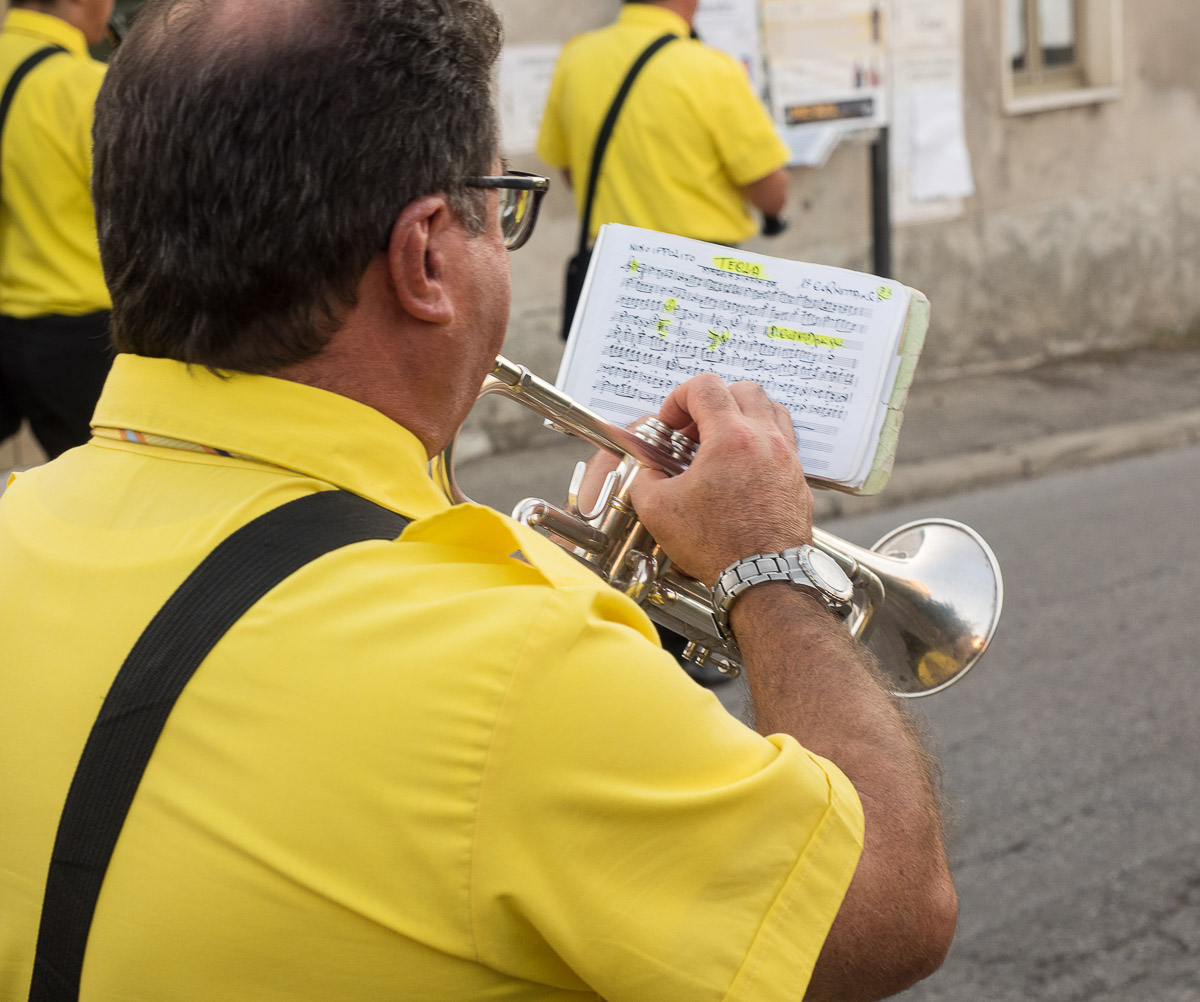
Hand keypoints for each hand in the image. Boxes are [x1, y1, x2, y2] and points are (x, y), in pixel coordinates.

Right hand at [619, 374, 812, 586]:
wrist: (763, 579)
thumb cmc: (716, 547)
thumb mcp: (657, 510)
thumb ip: (645, 478)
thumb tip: (649, 470)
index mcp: (731, 438)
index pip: (705, 387)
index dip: (679, 398)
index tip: (670, 424)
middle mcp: (765, 440)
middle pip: (743, 390)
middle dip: (713, 403)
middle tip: (694, 432)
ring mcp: (787, 458)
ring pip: (771, 410)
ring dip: (743, 416)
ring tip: (721, 443)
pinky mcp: (798, 480)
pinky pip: (784, 441)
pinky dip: (762, 441)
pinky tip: (742, 468)